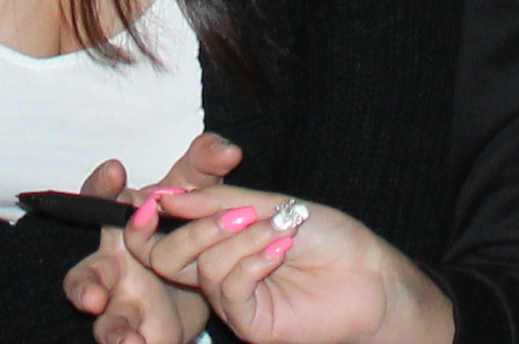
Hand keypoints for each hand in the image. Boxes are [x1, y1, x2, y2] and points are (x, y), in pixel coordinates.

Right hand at [61, 159, 203, 343]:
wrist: (210, 276)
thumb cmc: (191, 223)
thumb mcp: (198, 190)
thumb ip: (208, 165)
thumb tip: (228, 150)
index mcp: (123, 225)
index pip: (100, 201)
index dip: (101, 187)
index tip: (115, 172)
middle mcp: (114, 266)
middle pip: (87, 276)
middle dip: (85, 287)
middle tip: (93, 296)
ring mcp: (124, 303)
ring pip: (106, 320)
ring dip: (112, 330)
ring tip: (128, 340)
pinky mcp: (142, 331)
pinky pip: (130, 340)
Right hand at [138, 185, 447, 343]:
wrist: (369, 273)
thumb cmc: (326, 235)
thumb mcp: (270, 203)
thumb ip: (219, 202)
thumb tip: (165, 194)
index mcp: (216, 240)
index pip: (162, 234)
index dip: (149, 217)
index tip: (157, 196)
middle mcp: (217, 271)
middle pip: (165, 257)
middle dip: (193, 229)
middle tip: (235, 213)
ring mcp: (232, 300)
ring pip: (201, 270)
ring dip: (237, 241)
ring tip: (275, 228)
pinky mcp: (250, 323)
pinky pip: (229, 292)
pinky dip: (250, 263)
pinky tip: (280, 250)